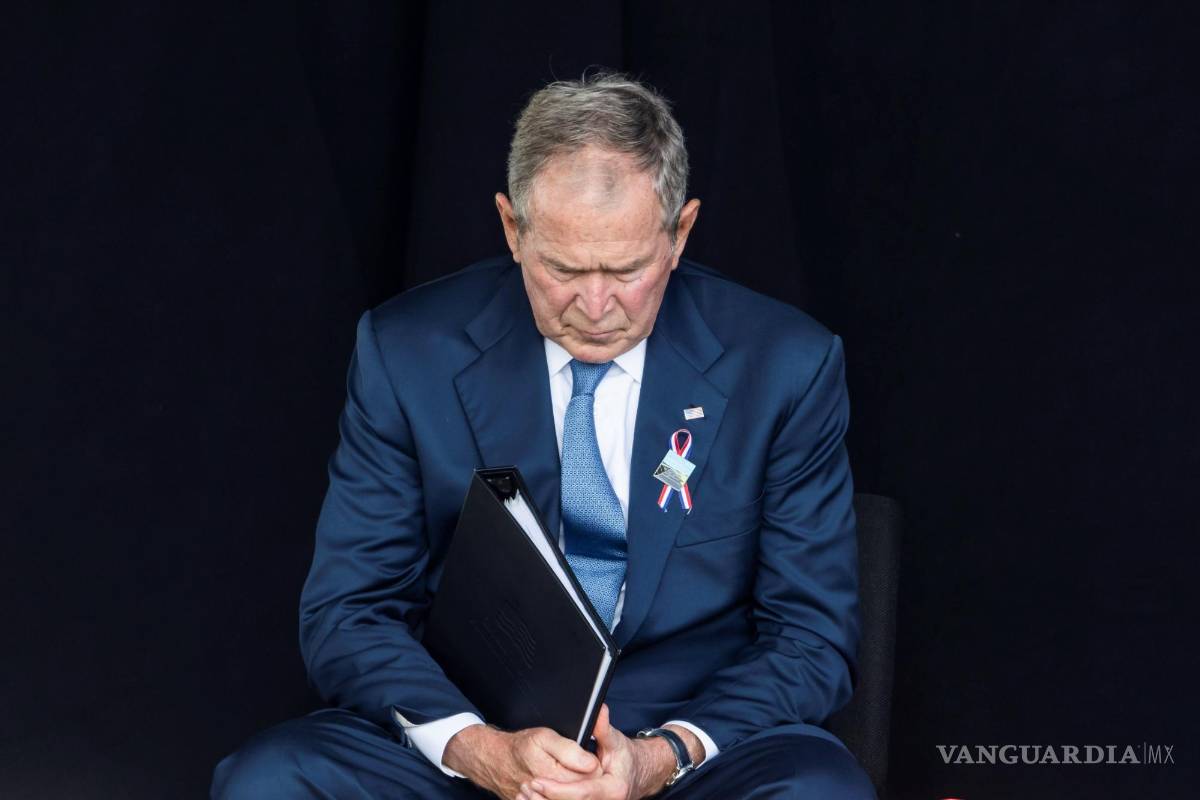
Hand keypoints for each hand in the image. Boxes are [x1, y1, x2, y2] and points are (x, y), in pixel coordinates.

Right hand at [443, 722, 600, 799]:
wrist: (493, 761)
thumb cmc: (519, 747)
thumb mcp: (544, 737)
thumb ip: (570, 750)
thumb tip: (591, 763)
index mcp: (553, 775)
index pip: (590, 778)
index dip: (595, 766)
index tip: (592, 757)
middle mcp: (547, 794)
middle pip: (582, 793)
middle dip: (587, 780)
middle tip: (583, 767)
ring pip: (571, 799)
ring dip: (575, 789)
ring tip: (571, 776)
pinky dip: (561, 795)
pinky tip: (562, 786)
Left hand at [517, 705, 686, 799]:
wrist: (635, 774)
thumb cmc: (623, 757)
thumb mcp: (615, 740)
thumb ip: (603, 728)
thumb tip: (599, 710)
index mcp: (613, 789)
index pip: (581, 792)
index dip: (557, 789)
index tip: (536, 781)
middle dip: (545, 799)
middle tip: (524, 788)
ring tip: (522, 795)